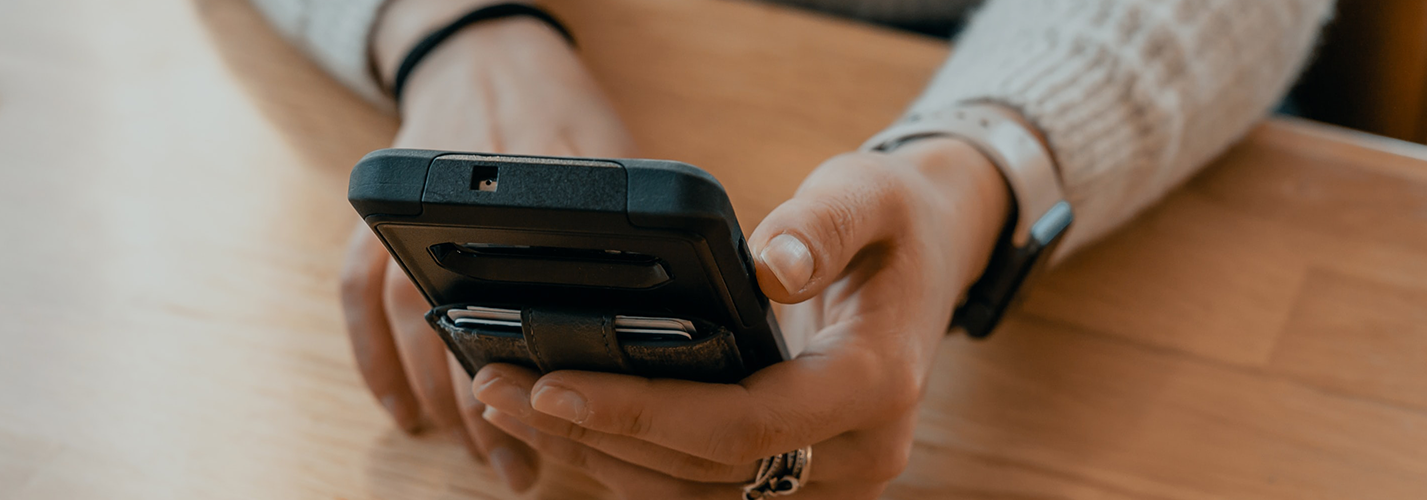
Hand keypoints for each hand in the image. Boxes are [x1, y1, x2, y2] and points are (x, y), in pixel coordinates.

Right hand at [340, 0, 634, 492]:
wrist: (487, 56)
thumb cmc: (563, 113)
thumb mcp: (618, 160)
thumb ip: (634, 230)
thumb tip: (684, 319)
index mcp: (536, 192)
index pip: (536, 293)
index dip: (546, 370)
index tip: (565, 424)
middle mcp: (465, 207)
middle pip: (463, 324)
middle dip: (490, 410)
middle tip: (517, 471)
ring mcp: (412, 216)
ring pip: (409, 324)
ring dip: (440, 403)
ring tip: (478, 455)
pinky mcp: (376, 222)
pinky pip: (359, 301)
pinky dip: (375, 364)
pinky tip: (403, 415)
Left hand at [470, 137, 1011, 497]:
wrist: (930, 257)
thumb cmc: (892, 222)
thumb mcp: (868, 193)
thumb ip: (822, 224)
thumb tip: (769, 265)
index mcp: (876, 385)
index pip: (746, 424)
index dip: (644, 412)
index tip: (554, 384)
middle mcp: (857, 453)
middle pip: (704, 472)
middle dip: (593, 435)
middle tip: (496, 385)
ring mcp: (826, 477)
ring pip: (693, 495)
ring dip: (595, 457)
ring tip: (506, 401)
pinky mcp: (794, 477)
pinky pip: (699, 489)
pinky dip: (626, 462)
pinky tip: (559, 425)